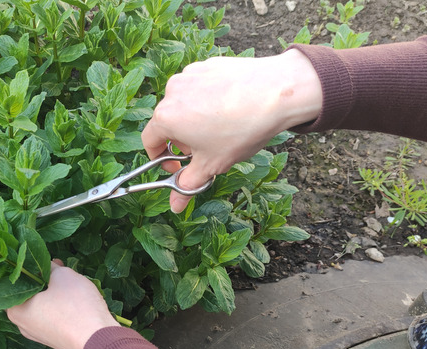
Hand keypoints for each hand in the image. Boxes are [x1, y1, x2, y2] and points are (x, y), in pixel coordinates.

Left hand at [6, 261, 117, 348]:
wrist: (98, 341)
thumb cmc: (75, 306)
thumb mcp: (62, 276)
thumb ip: (49, 266)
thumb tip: (46, 264)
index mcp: (15, 310)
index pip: (13, 282)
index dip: (26, 266)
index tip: (38, 256)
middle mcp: (22, 325)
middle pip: (28, 294)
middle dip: (42, 278)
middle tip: (56, 264)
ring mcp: (38, 334)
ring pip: (41, 305)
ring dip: (52, 290)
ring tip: (67, 276)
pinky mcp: (54, 339)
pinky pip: (52, 316)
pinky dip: (59, 305)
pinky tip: (73, 295)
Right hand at [141, 49, 321, 212]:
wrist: (276, 92)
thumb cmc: (241, 129)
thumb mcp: (212, 164)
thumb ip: (188, 184)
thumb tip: (175, 206)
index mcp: (165, 118)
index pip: (149, 142)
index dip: (161, 159)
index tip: (179, 166)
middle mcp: (172, 92)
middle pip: (167, 122)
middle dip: (182, 140)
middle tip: (205, 150)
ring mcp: (190, 74)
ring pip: (184, 104)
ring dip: (194, 120)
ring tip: (221, 129)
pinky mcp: (208, 65)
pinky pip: (200, 88)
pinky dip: (208, 101)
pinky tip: (230, 109)